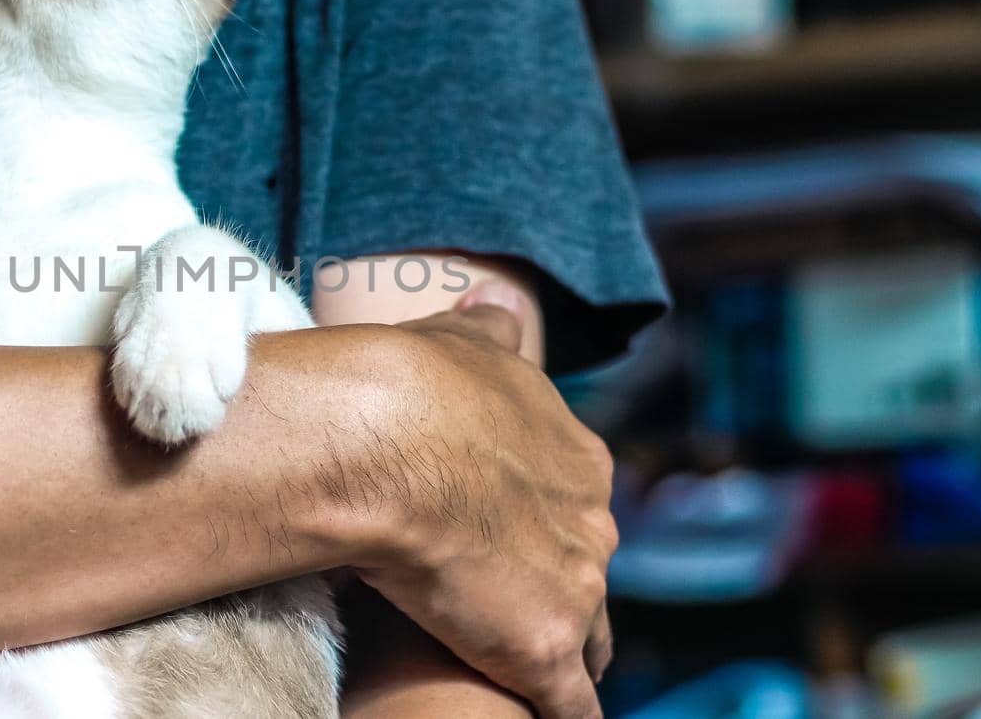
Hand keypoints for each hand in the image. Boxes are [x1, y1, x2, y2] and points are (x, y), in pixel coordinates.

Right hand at [342, 289, 616, 718]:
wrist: (389, 437)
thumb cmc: (415, 383)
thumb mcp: (461, 341)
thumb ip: (486, 333)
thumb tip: (498, 304)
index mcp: (575, 457)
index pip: (574, 509)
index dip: (543, 529)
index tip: (509, 539)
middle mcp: (591, 522)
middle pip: (589, 576)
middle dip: (560, 591)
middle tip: (511, 607)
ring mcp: (576, 589)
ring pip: (589, 642)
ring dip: (565, 653)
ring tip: (522, 675)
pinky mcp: (544, 648)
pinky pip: (568, 705)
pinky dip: (560, 714)